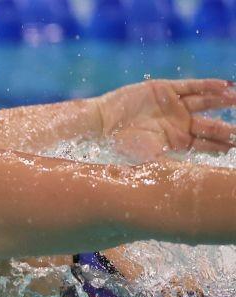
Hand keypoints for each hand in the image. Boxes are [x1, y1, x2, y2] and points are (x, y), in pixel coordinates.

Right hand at [96, 78, 235, 161]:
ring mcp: (173, 105)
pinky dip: (208, 85)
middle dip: (227, 127)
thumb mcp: (150, 160)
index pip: (205, 143)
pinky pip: (191, 86)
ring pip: (205, 101)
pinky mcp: (165, 89)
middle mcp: (178, 123)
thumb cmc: (121, 146)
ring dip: (222, 100)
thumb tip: (193, 184)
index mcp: (175, 141)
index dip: (222, 144)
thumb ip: (171, 168)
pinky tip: (224, 86)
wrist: (100, 125)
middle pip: (209, 124)